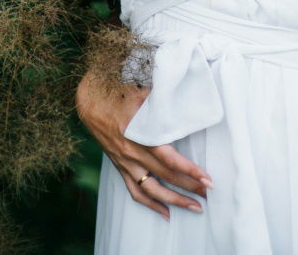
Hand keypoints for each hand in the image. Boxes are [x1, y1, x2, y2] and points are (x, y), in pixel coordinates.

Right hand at [75, 72, 211, 221]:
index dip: (188, 170)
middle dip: (189, 186)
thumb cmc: (115, 90)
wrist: (88, 101)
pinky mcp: (120, 167)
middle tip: (209, 192)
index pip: (168, 159)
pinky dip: (151, 204)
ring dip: (174, 200)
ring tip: (194, 207)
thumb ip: (160, 93)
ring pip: (151, 190)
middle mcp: (132, 153)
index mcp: (139, 135)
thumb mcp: (138, 87)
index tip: (206, 178)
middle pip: (165, 176)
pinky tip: (166, 213)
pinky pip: (135, 192)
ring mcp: (125, 163)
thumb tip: (182, 85)